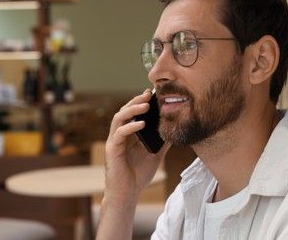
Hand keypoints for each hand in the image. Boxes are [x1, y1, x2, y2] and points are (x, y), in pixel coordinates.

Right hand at [104, 89, 169, 205]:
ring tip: (145, 106)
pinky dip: (130, 127)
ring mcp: (115, 141)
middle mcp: (120, 135)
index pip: (133, 113)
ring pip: (119, 118)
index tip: (153, 94)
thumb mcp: (156, 155)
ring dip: (131, 109)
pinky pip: (119, 134)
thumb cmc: (139, 175)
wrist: (128, 194)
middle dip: (136, 101)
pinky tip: (141, 124)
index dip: (141, 102)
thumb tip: (175, 130)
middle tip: (148, 94)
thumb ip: (163, 143)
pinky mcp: (112, 149)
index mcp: (130, 134)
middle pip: (125, 111)